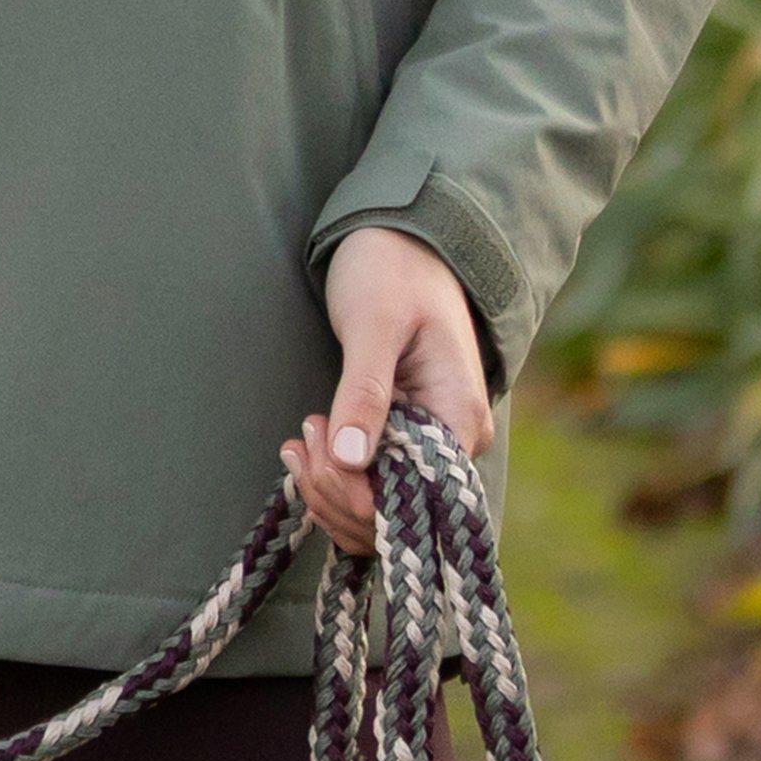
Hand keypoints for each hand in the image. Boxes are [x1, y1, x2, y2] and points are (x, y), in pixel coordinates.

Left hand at [281, 227, 495, 557]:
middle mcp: (454, 446)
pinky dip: (334, 481)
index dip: (359, 493)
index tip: (318, 447)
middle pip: (395, 517)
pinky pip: (372, 488)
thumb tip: (349, 459)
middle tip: (303, 436)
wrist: (402, 243)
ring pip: (380, 512)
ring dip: (330, 489)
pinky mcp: (404, 442)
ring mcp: (430, 448)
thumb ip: (364, 391)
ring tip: (300, 440)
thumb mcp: (374, 325)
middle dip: (336, 491)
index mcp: (460, 421)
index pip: (416, 501)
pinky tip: (305, 448)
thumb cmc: (392, 272)